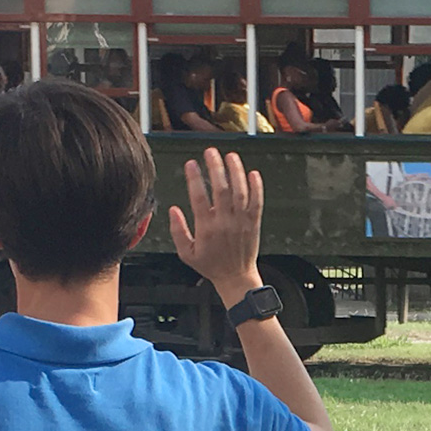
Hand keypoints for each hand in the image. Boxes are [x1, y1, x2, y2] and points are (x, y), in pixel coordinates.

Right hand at [166, 146, 265, 303]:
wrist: (236, 278)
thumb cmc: (211, 266)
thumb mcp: (186, 253)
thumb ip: (178, 231)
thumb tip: (173, 210)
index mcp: (206, 228)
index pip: (198, 197)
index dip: (194, 178)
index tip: (191, 164)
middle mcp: (224, 222)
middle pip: (221, 189)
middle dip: (215, 168)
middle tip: (211, 152)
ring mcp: (241, 222)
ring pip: (240, 192)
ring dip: (236, 172)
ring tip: (230, 156)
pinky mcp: (254, 223)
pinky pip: (256, 202)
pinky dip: (256, 187)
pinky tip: (252, 173)